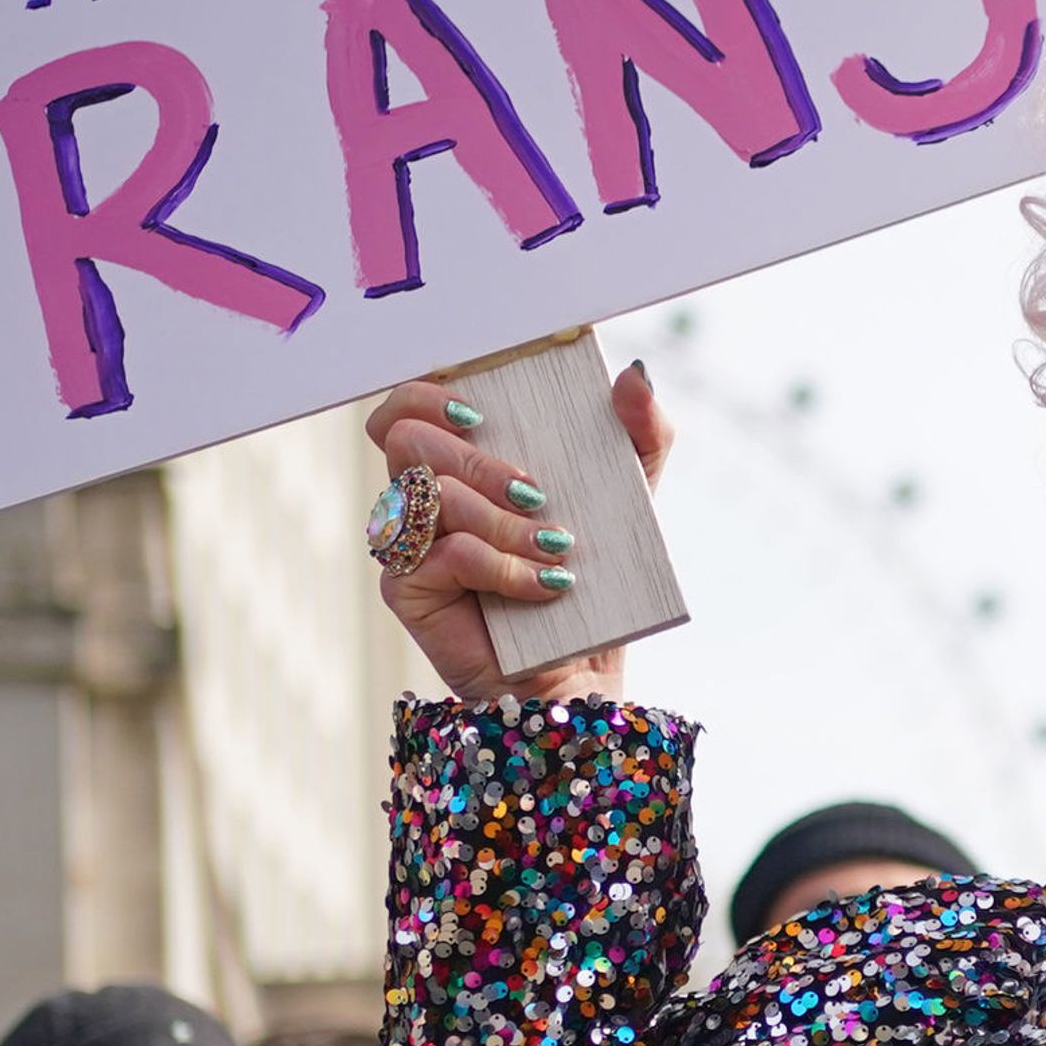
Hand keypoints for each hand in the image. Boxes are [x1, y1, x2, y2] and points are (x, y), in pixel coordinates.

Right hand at [365, 362, 676, 702]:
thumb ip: (641, 431)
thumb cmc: (593, 576)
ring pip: (430, 494)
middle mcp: (421, 497)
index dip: (425, 394)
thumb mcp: (632, 493)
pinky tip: (544, 586)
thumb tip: (633, 376)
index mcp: (458, 461)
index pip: (407, 406)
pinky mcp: (407, 589)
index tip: (478, 410)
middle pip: (404, 438)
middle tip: (535, 491)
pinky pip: (447, 553)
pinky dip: (504, 566)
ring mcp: (408, 543)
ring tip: (556, 546)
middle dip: (477, 459)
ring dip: (503, 518)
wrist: (580, 669)